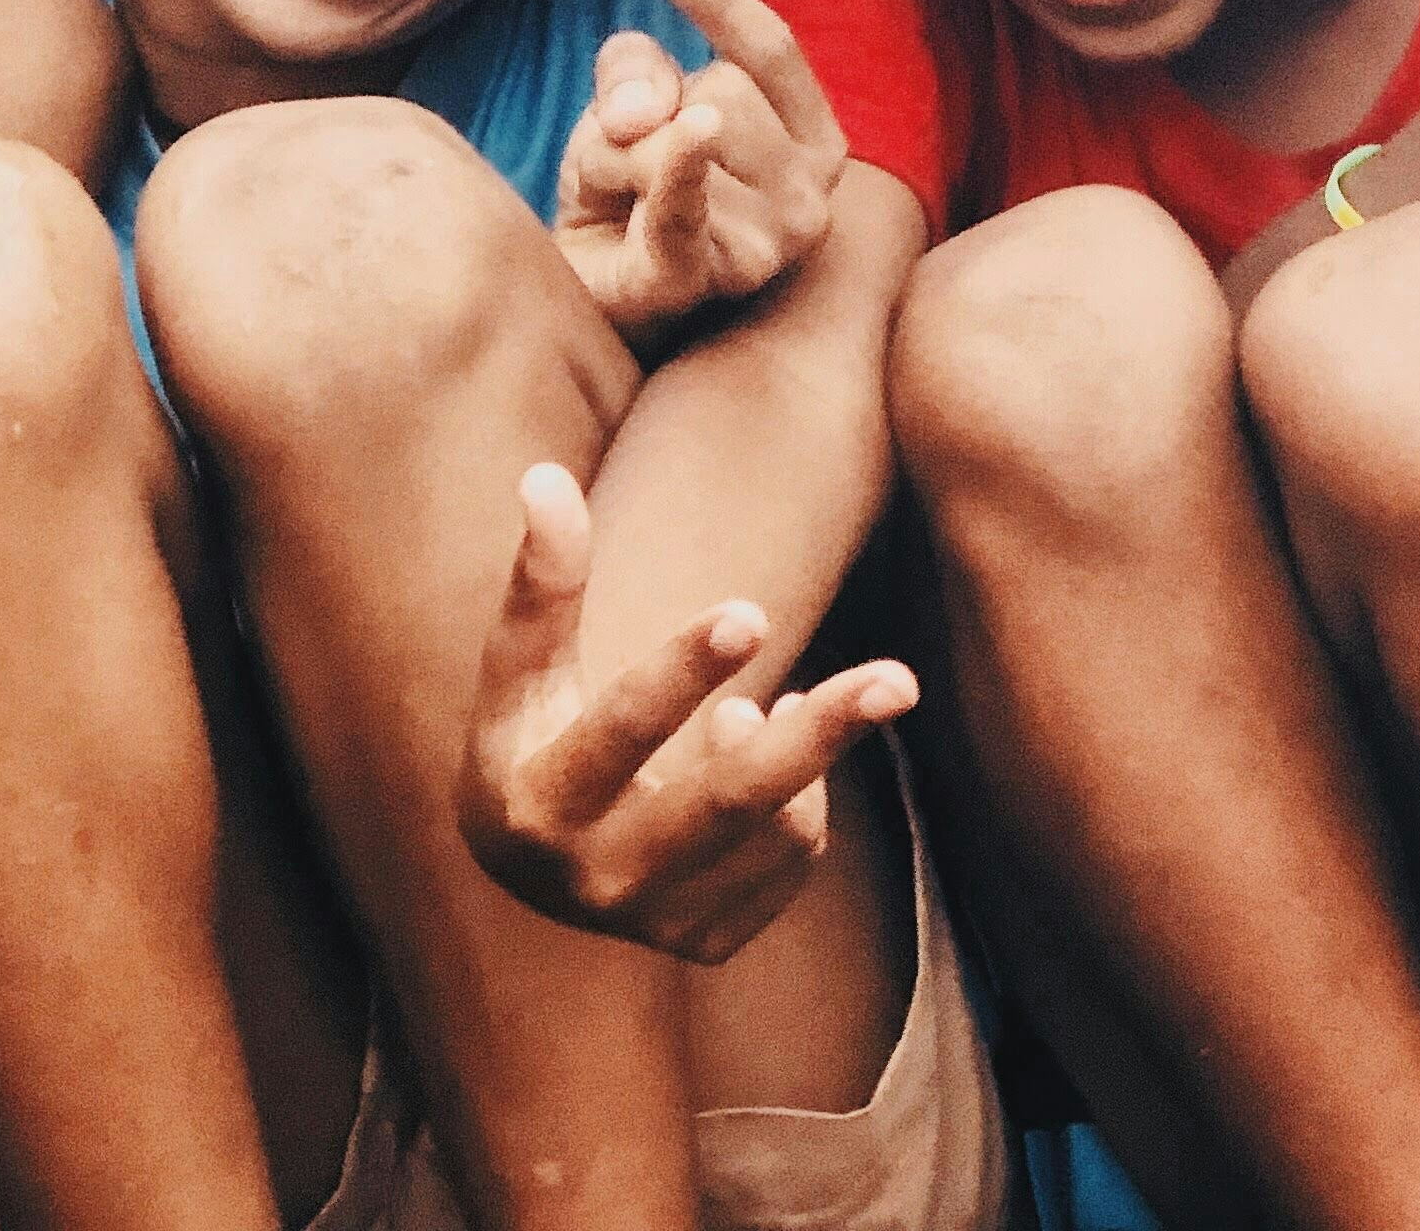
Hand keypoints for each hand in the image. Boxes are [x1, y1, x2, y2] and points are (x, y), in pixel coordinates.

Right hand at [457, 463, 915, 963]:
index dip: (683, 668)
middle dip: (818, 736)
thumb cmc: (531, 730)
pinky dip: (798, 801)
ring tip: (757, 709)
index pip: (620, 732)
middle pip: (728, 803)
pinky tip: (760, 758)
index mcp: (533, 807)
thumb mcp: (521, 667)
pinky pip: (790, 862)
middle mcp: (592, 883)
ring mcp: (653, 924)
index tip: (752, 609)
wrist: (531, 859)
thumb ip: (542, 581)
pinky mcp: (703, 944)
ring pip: (775, 831)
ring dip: (797, 750)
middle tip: (898, 678)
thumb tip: (545, 475)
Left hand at [549, 0, 848, 343]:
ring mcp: (770, 244)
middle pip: (719, 92)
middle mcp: (813, 193)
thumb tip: (649, 109)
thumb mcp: (628, 106)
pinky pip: (685, 213)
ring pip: (686, 139)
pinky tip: (690, 141)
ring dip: (622, 157)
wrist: (597, 299)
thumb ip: (634, 73)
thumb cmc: (629, 194)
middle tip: (624, 167)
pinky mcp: (711, 281)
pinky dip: (677, 177)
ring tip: (620, 204)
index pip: (773, 50)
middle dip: (647, 112)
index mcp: (811, 137)